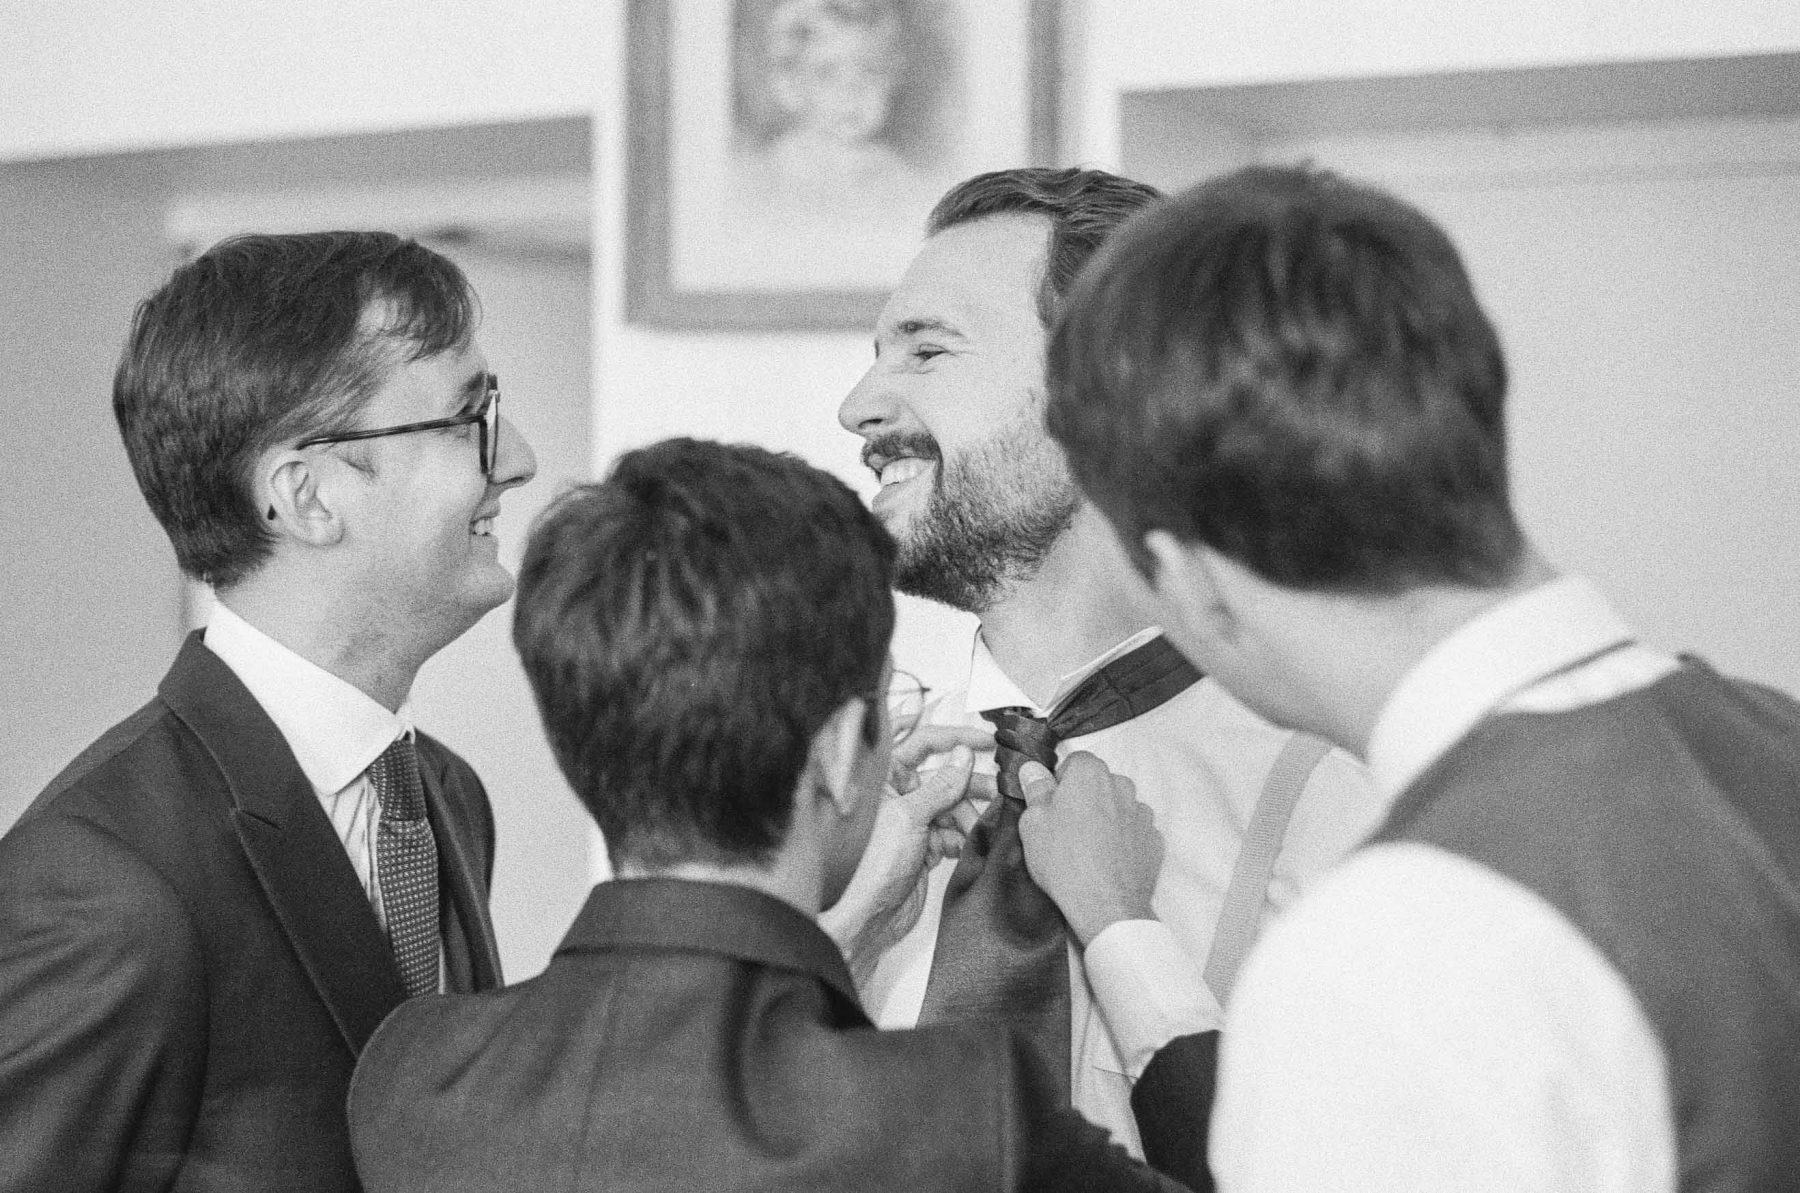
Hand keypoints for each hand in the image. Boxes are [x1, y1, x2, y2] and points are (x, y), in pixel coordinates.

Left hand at [821, 742, 979, 983]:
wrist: (868, 918)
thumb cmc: (867, 866)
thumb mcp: (909, 816)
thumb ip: (941, 785)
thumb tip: (964, 757)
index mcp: (883, 776)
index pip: (922, 741)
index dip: (955, 737)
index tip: (984, 740)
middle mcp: (896, 795)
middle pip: (942, 776)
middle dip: (969, 783)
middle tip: (996, 789)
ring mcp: (911, 821)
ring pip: (952, 805)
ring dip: (969, 815)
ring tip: (979, 826)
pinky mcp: (923, 846)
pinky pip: (952, 832)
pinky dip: (964, 837)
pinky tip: (969, 844)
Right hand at [1017, 752, 1163, 946]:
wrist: (1106, 906)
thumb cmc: (1064, 861)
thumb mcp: (1033, 824)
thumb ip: (1035, 790)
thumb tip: (1033, 769)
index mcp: (1091, 774)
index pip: (1076, 761)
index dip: (1062, 780)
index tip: (1052, 804)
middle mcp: (1122, 786)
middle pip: (1100, 783)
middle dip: (1085, 798)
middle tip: (1067, 828)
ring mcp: (1142, 813)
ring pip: (1119, 806)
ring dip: (1107, 817)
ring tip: (1089, 848)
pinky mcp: (1154, 840)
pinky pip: (1135, 830)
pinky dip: (1124, 839)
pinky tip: (1108, 860)